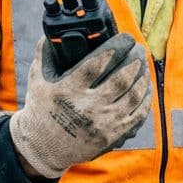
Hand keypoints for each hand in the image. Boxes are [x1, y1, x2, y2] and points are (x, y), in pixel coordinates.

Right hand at [9, 33, 152, 178]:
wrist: (43, 148)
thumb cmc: (41, 110)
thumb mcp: (37, 81)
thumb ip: (44, 55)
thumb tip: (50, 34)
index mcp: (69, 90)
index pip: (97, 64)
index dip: (115, 48)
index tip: (125, 38)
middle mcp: (87, 107)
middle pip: (120, 79)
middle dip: (134, 60)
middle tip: (139, 48)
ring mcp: (102, 123)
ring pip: (132, 96)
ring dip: (142, 77)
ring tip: (144, 64)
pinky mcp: (111, 136)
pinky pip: (136, 115)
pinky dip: (144, 99)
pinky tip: (145, 86)